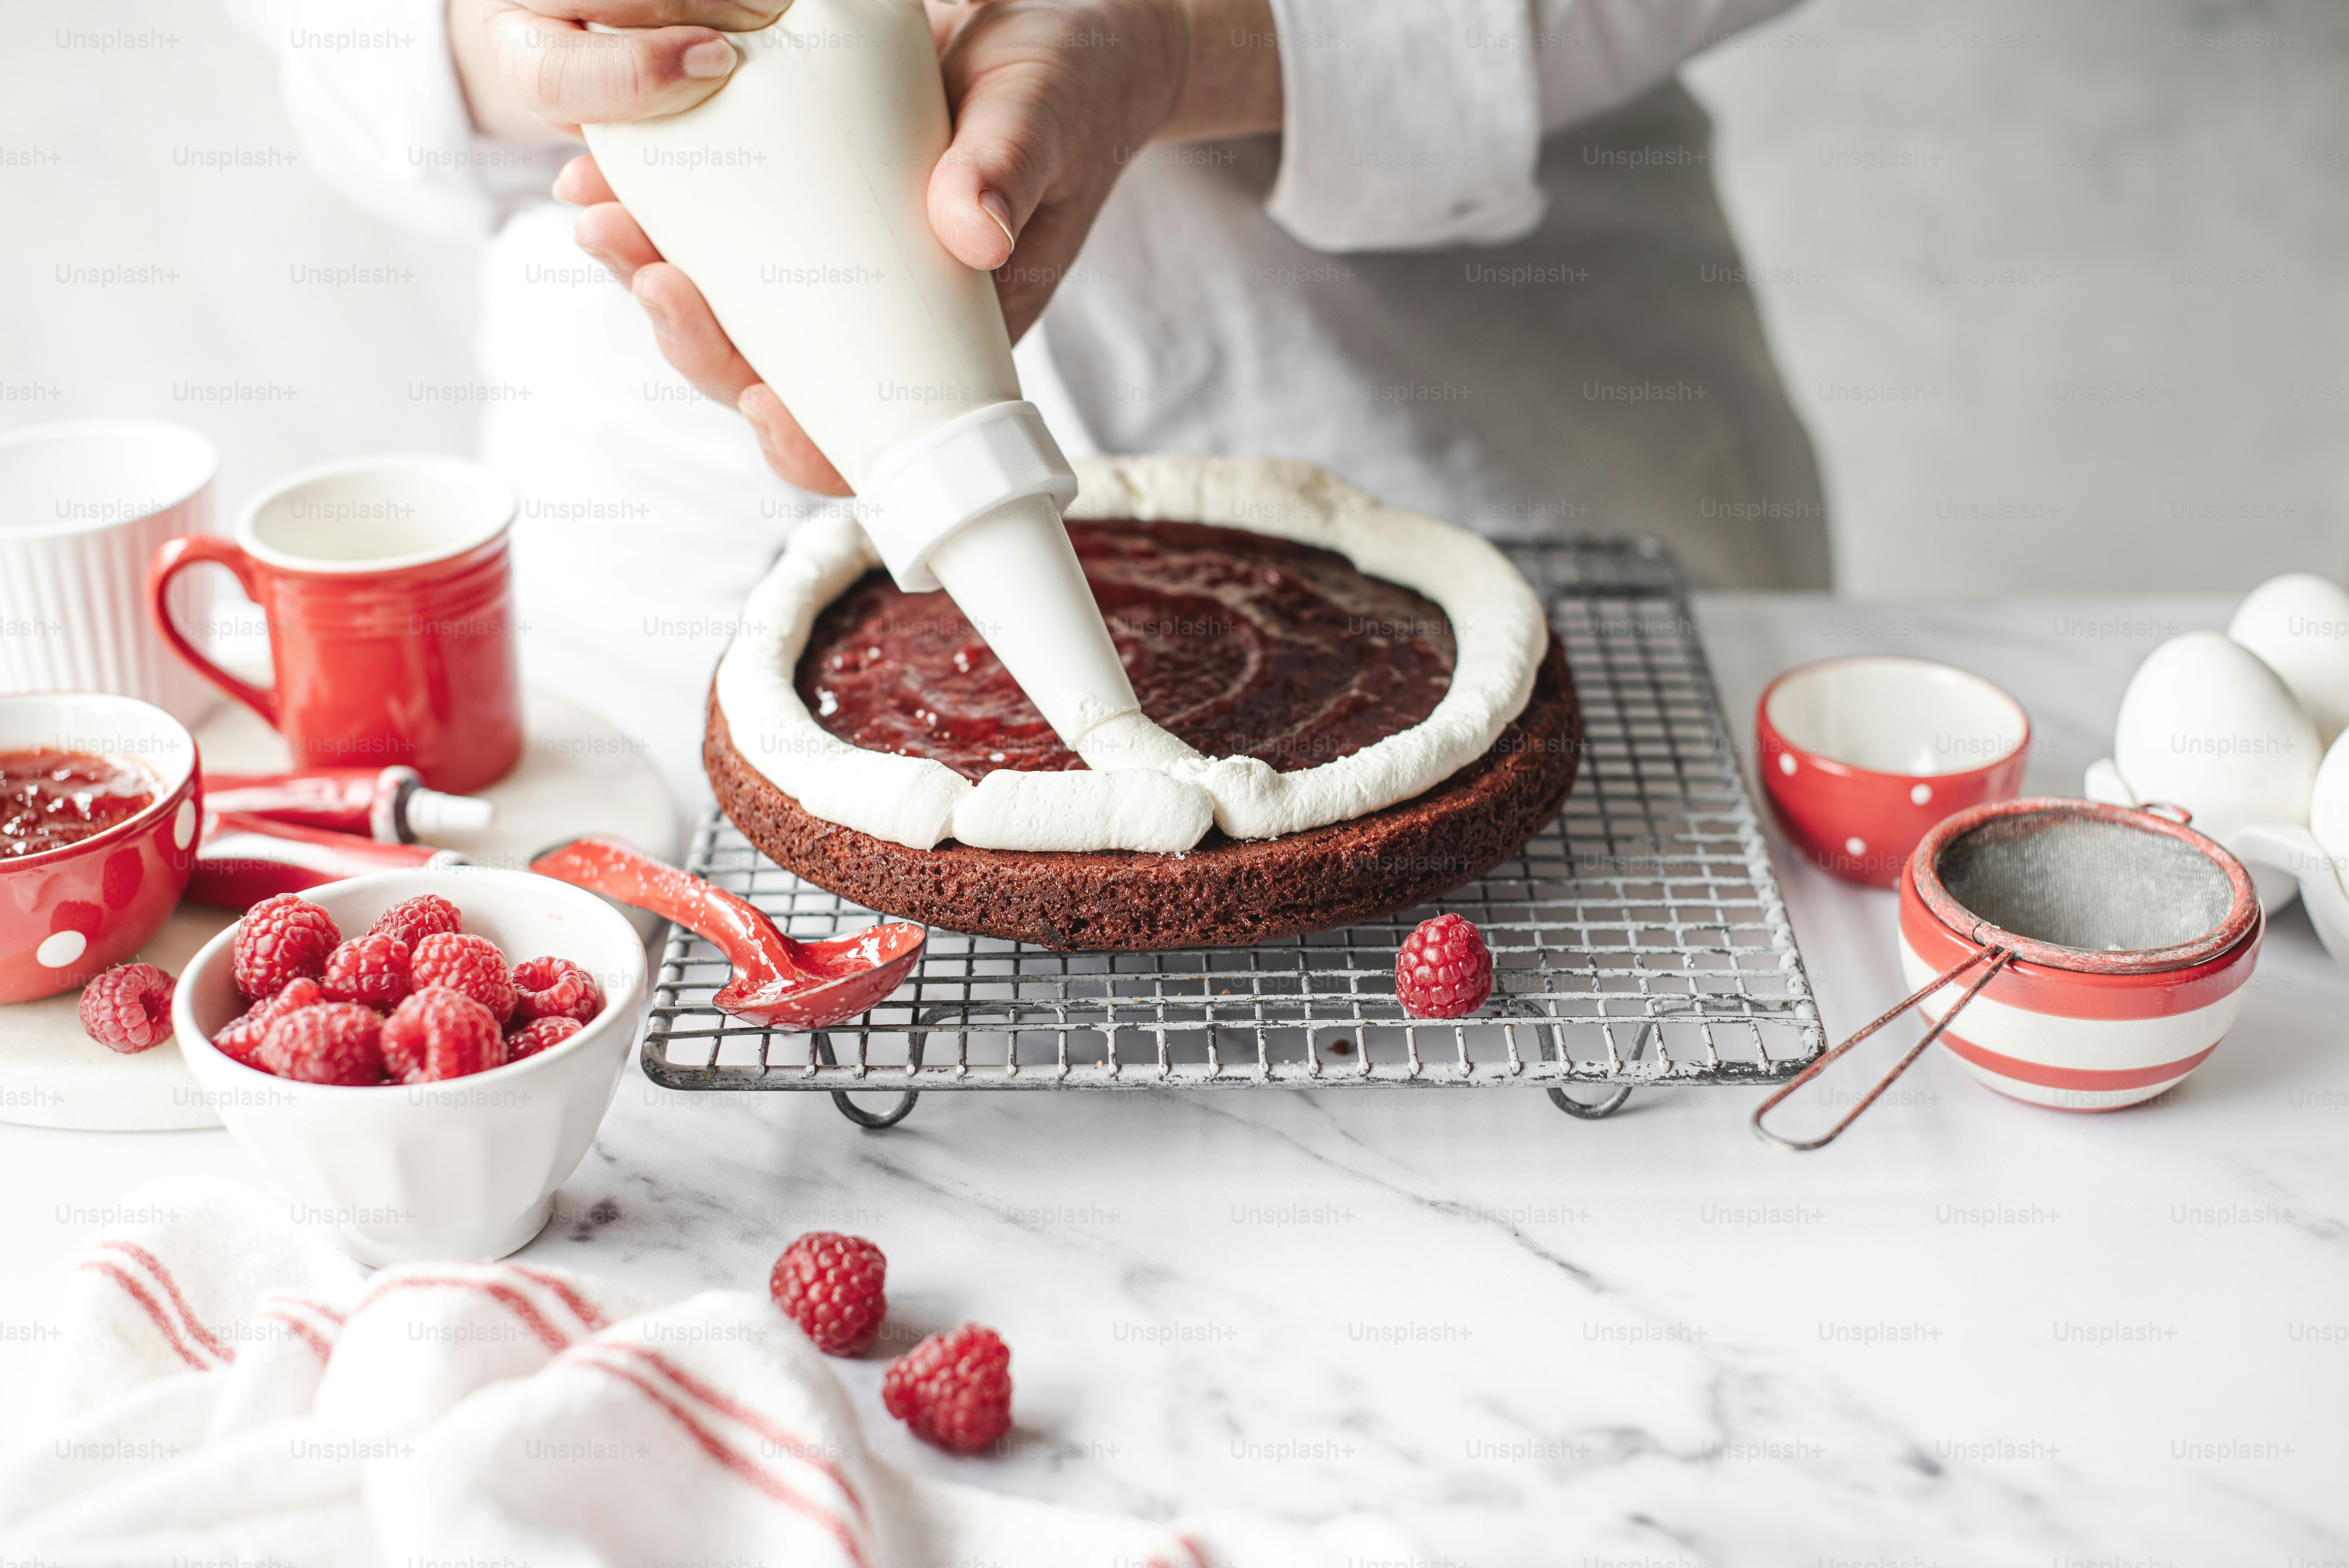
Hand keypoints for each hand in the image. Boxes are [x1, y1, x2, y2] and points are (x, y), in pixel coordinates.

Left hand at [454, 0, 1278, 493]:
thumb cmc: (1064, 94)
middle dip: (698, 345)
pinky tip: (603, 176)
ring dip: (655, 283)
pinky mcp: (799, 217)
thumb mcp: (1044, 116)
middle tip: (651, 279)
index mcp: (952, 337)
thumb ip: (1011, 167)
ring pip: (729, 316)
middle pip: (772, 378)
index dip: (808, 443)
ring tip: (598, 223)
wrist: (1047, 50)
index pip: (872, 432)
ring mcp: (834, 275)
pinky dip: (657, 219)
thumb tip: (975, 235)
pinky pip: (718, 243)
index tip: (761, 405)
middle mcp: (881, 321)